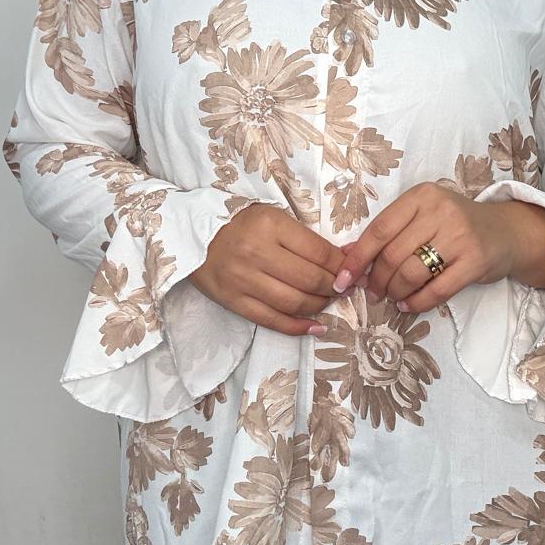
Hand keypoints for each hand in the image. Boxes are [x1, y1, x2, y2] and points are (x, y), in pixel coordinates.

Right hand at [189, 204, 350, 335]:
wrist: (191, 233)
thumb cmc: (239, 223)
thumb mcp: (273, 218)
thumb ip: (306, 239)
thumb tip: (346, 258)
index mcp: (271, 225)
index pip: (319, 252)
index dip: (342, 266)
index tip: (353, 272)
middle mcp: (257, 253)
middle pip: (310, 279)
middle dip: (335, 287)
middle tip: (344, 288)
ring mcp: (243, 280)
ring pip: (294, 302)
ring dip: (319, 306)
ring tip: (327, 302)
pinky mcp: (233, 301)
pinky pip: (271, 320)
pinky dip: (298, 327)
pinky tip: (315, 327)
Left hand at [331, 183, 516, 315]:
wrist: (506, 232)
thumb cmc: (455, 225)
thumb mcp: (422, 217)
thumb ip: (389, 231)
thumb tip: (346, 254)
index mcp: (422, 196)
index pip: (379, 229)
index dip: (357, 258)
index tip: (343, 278)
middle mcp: (441, 211)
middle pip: (392, 254)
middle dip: (376, 280)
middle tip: (373, 292)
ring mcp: (460, 235)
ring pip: (411, 273)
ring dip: (395, 291)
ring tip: (392, 297)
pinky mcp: (475, 261)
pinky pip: (436, 290)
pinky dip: (416, 302)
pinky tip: (408, 304)